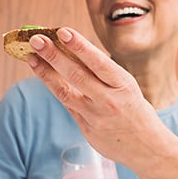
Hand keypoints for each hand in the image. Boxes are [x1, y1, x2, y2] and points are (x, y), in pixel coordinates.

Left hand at [26, 27, 159, 163]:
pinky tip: (43, 74)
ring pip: (65, 91)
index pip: (98, 62)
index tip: (62, 31)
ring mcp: (96, 116)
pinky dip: (54, 88)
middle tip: (36, 39)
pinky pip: (67, 105)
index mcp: (123, 85)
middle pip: (76, 75)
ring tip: (32, 57)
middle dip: (53, 55)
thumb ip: (103, 73)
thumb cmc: (135, 109)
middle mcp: (109, 100)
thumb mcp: (127, 86)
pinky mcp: (86, 129)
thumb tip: (73, 50)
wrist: (146, 147)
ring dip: (45, 73)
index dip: (79, 46)